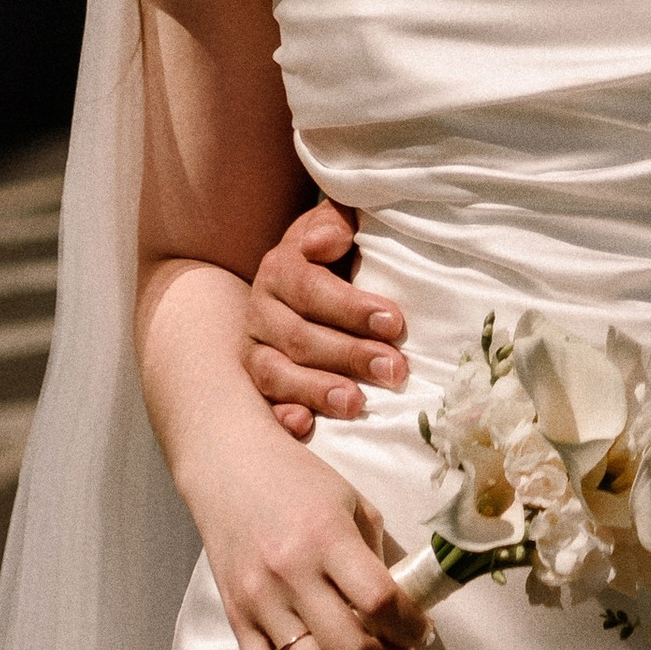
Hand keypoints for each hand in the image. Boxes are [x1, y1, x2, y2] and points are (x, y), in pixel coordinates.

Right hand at [187, 418, 431, 649]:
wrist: (225, 463)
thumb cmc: (297, 479)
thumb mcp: (351, 503)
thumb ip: (376, 557)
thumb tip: (405, 609)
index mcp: (326, 539)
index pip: (380, 601)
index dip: (412, 626)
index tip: (426, 630)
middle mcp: (291, 576)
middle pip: (350, 647)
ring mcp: (261, 603)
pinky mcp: (239, 621)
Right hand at [242, 197, 405, 438]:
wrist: (309, 277)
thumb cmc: (338, 253)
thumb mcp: (339, 227)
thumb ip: (336, 223)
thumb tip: (324, 242)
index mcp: (280, 269)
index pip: (310, 289)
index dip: (351, 307)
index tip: (394, 321)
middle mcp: (261, 311)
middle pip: (299, 337)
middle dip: (349, 355)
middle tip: (394, 370)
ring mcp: (257, 352)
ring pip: (276, 375)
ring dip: (317, 390)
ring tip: (357, 404)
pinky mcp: (260, 387)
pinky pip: (264, 407)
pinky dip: (283, 418)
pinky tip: (305, 426)